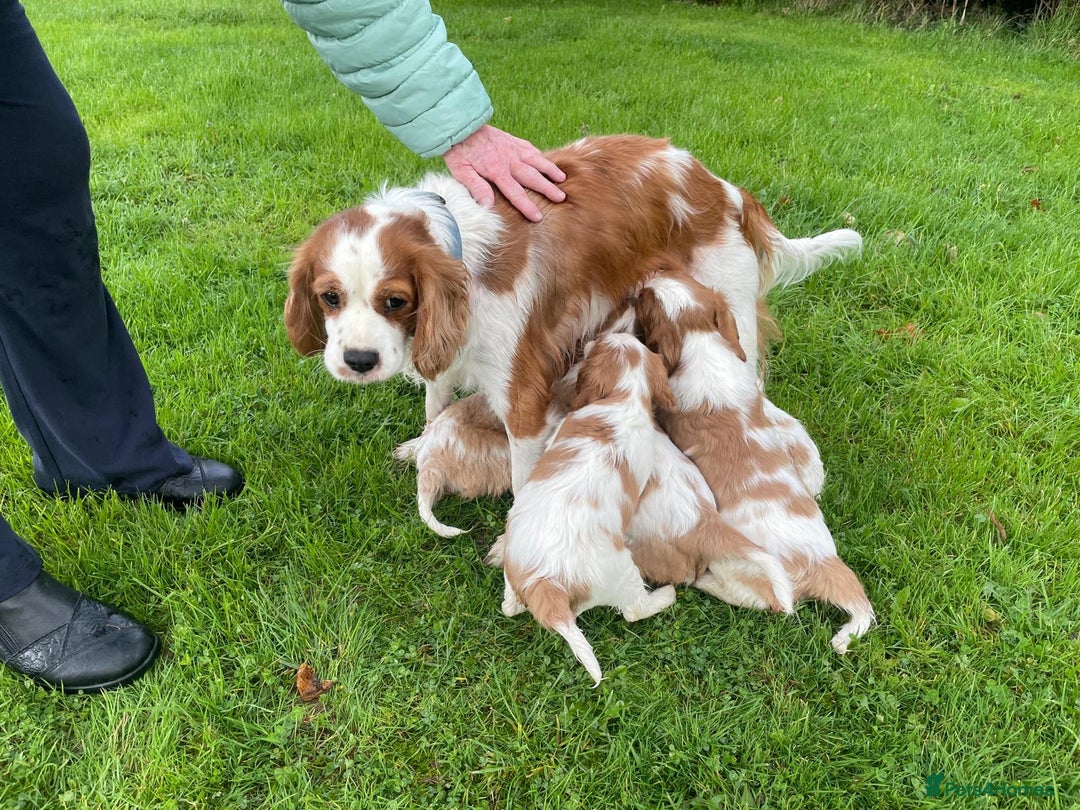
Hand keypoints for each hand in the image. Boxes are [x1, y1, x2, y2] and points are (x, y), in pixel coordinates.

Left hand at [443, 124, 565, 221]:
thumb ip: (477, 187)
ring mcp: (512, 148)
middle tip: (561, 198)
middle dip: (547, 188)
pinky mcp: (511, 140)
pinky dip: (538, 154)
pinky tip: (543, 159)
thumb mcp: (461, 172)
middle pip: (533, 177)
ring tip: (562, 178)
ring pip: (536, 160)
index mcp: (497, 171)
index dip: (527, 206)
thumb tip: (488, 205)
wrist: (460, 124)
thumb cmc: (458, 150)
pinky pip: (529, 147)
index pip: (515, 193)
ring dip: (550, 170)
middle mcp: (509, 160)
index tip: (538, 217)